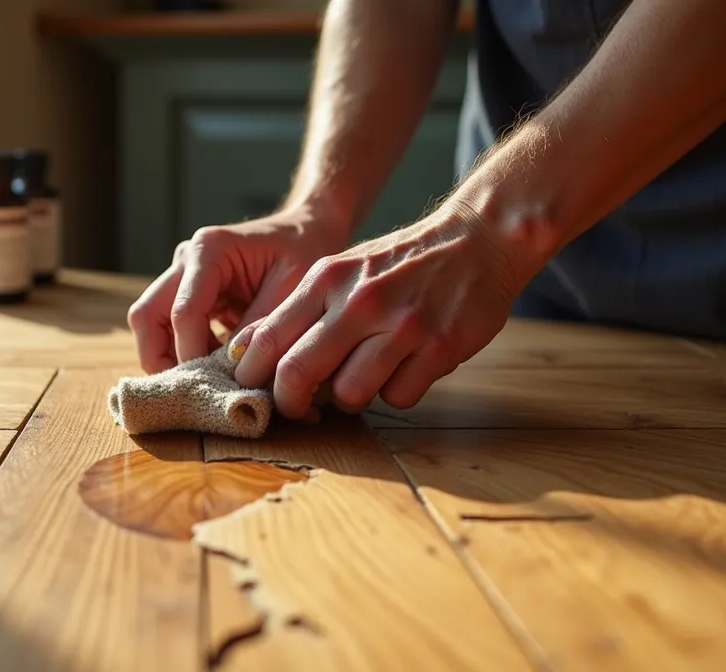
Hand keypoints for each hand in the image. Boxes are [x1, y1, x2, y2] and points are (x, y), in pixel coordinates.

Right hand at [126, 208, 349, 373]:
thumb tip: (234, 370)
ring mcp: (183, 275)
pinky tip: (216, 369)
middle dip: (161, 359)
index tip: (214, 386)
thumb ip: (260, 327)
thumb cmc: (305, 251)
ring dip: (169, 358)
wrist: (308, 230)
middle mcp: (187, 259)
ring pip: (149, 324)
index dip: (192, 354)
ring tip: (207, 382)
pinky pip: (169, 329)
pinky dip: (185, 353)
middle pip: (146, 316)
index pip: (182, 312)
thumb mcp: (292, 288)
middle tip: (191, 392)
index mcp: (210, 250)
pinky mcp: (188, 292)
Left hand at [230, 206, 550, 419]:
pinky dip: (398, 391)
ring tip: (366, 376)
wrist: (478, 238)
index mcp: (327, 278)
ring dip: (352, 397)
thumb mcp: (343, 270)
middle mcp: (359, 300)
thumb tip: (247, 353)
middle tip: (299, 408)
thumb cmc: (400, 263)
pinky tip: (407, 367)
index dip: (253, 376)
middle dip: (290, 402)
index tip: (257, 390)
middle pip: (297, 373)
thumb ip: (301, 309)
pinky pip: (398, 397)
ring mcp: (401, 325)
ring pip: (349, 394)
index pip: (267, 339)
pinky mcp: (438, 347)